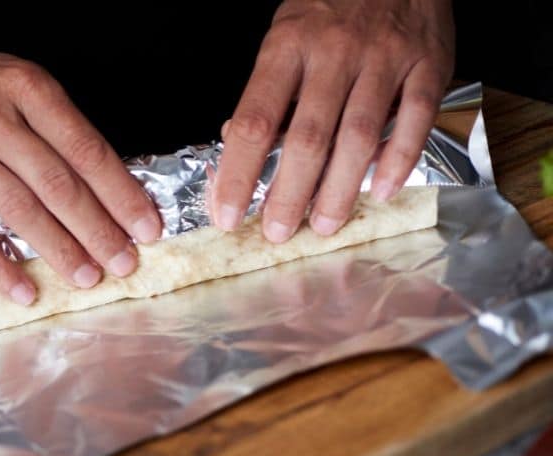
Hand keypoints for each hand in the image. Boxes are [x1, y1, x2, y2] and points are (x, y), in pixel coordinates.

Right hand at [0, 34, 161, 303]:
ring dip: (59, 250)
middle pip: (58, 184)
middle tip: (124, 263)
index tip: (146, 227)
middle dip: (98, 231)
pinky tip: (24, 290)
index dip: (121, 194)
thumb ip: (57, 129)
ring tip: (87, 278)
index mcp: (27, 89)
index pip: (86, 150)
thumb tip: (108, 189)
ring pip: (19, 209)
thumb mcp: (16, 86)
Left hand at [212, 0, 453, 240]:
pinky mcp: (428, 64)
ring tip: (324, 225)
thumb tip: (237, 149)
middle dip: (289, 194)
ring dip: (339, 189)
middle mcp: (335, 53)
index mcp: (288, 47)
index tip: (227, 213)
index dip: (238, 173)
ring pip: (359, 136)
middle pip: (308, 138)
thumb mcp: (284, 38)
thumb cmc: (330, 9)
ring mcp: (385, 58)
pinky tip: (380, 192)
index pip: (254, 121)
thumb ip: (268, 93)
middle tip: (277, 233)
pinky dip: (399, 161)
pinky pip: (415, 120)